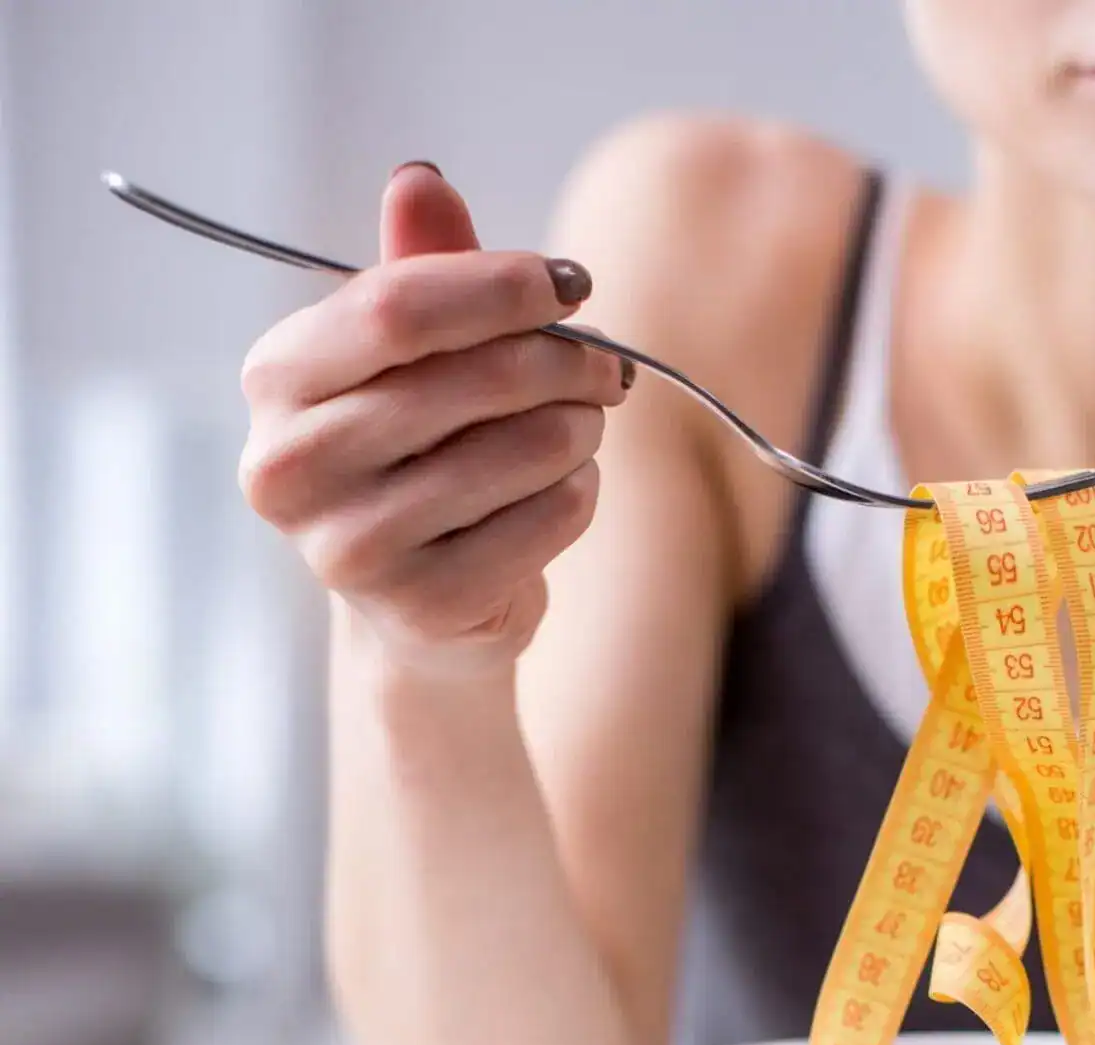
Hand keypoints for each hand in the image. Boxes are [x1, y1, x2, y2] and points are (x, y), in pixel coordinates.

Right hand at [239, 161, 632, 673]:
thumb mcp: (411, 358)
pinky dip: (581, 492)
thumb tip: (419, 178)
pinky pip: (550, 518)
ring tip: (581, 427)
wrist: (421, 603)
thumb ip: (419, 271)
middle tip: (607, 367)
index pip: (396, 308)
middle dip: (566, 361)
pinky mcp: (420, 607)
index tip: (572, 284)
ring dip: (581, 428)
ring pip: (524, 450)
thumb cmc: (419, 454)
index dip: (501, 286)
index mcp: (277, 379)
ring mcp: (348, 549)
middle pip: (474, 378)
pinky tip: (565, 490)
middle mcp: (291, 467)